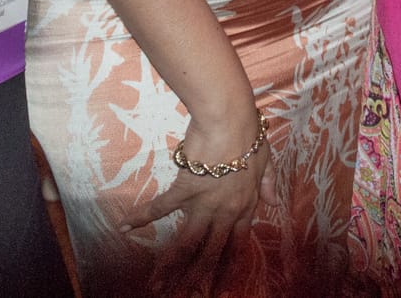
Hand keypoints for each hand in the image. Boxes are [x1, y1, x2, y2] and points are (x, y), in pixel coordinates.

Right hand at [123, 110, 282, 296]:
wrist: (230, 119)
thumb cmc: (249, 134)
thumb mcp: (265, 160)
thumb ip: (268, 184)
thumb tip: (275, 202)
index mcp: (244, 206)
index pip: (236, 245)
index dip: (228, 268)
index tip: (221, 288)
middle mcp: (225, 211)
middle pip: (210, 252)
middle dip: (197, 278)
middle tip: (186, 296)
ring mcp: (204, 202)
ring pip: (187, 242)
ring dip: (171, 264)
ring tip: (157, 283)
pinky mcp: (184, 188)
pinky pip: (160, 207)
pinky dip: (141, 216)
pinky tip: (125, 226)